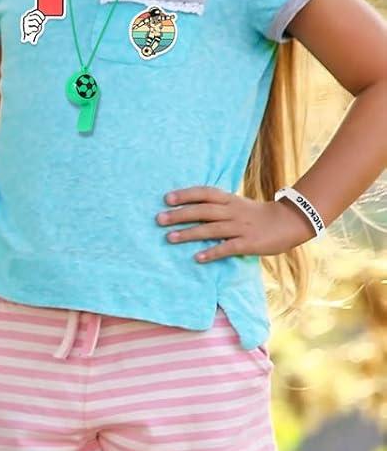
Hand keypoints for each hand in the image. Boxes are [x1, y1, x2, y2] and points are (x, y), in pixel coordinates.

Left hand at [158, 187, 316, 262]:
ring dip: (190, 234)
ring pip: (212, 229)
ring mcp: (241, 227)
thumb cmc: (258, 215)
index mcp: (230, 200)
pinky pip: (228, 247)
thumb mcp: (238, 205)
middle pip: (204, 210)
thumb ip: (218, 206)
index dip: (187, 194)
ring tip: (170, 238)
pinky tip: (198, 258)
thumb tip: (189, 209)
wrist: (291, 221)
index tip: (166, 198)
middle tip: (159, 219)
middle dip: (180, 214)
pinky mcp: (249, 243)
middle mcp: (234, 211)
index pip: (206, 193)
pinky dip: (212, 252)